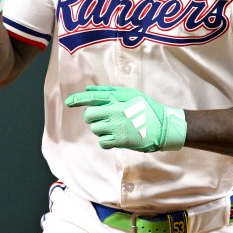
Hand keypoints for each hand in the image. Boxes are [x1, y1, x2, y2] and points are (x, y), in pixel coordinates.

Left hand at [65, 86, 185, 151]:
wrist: (164, 127)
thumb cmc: (147, 108)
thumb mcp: (131, 94)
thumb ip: (109, 91)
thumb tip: (88, 89)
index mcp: (118, 99)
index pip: (92, 98)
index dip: (77, 99)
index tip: (68, 102)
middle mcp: (115, 112)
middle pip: (89, 115)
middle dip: (91, 117)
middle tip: (102, 118)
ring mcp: (117, 127)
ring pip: (95, 129)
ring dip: (100, 129)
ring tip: (114, 127)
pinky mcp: (120, 141)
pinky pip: (102, 142)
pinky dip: (106, 141)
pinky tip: (115, 137)